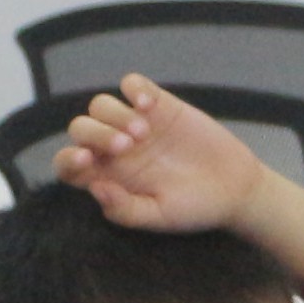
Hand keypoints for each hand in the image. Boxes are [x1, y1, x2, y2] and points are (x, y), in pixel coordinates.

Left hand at [55, 74, 303, 281]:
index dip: (69, 160)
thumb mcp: (160, 217)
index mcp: (107, 178)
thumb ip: (125, 210)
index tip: (86, 161)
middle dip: (95, 134)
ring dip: (115, 115)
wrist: (234, 188)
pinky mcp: (158, 104)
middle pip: (81, 129)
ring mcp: (134, 123)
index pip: (69, 165)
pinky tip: (150, 106)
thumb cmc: (195, 208)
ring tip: (144, 133)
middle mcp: (114, 150)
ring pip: (100, 105)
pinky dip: (134, 89)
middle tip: (127, 147)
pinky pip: (132, 85)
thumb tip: (94, 188)